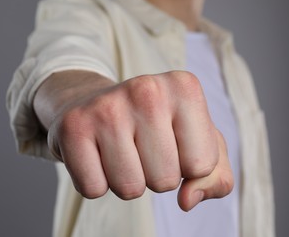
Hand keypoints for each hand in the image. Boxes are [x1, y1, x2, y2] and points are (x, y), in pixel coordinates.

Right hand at [47, 71, 232, 210]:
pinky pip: (93, 189)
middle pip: (165, 180)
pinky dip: (97, 181)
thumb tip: (188, 200)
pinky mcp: (73, 126)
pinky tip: (97, 153)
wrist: (96, 103)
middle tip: (141, 147)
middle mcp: (146, 89)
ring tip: (120, 150)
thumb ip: (215, 176)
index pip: (202, 165)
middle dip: (155, 176)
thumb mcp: (198, 141)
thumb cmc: (155, 125)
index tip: (172, 144)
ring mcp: (106, 106)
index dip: (188, 167)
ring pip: (130, 188)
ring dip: (127, 180)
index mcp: (184, 87)